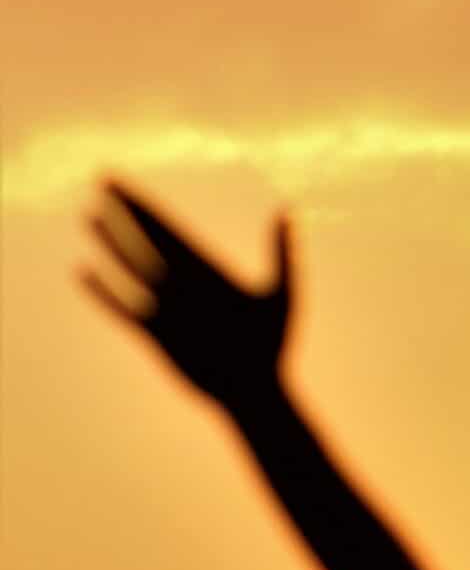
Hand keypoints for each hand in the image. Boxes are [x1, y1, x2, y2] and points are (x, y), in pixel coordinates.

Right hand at [79, 182, 296, 417]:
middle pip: (147, 238)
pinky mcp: (156, 333)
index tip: (121, 181)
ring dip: (112, 242)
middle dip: (126, 210)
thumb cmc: (274, 344)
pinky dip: (103, 290)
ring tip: (89, 215)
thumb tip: (286, 210)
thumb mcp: (281, 294)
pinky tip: (83, 272)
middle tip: (103, 179)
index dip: (143, 204)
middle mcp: (184, 282)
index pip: (168, 227)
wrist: (254, 390)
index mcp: (209, 268)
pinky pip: (123, 306)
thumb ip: (282, 252)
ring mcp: (168, 306)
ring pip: (133, 266)